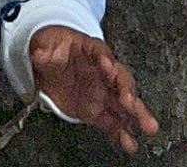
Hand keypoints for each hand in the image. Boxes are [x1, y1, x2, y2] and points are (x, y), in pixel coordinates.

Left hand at [29, 27, 158, 153]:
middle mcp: (102, 72)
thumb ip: (43, 49)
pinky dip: (122, 134)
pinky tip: (130, 143)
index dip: (105, 61)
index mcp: (90, 51)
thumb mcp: (45, 43)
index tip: (108, 66)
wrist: (50, 65)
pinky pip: (113, 123)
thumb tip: (39, 53)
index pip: (101, 54)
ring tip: (148, 126)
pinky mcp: (97, 111)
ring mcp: (102, 93)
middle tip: (129, 100)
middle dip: (126, 90)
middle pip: (120, 79)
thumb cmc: (54, 48)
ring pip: (124, 104)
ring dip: (136, 114)